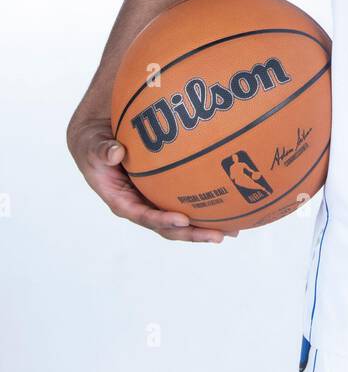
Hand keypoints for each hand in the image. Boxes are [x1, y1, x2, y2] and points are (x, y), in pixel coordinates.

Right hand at [67, 107, 238, 241]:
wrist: (97, 135)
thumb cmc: (92, 141)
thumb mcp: (91, 145)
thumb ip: (101, 150)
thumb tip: (115, 152)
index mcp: (121, 200)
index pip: (143, 215)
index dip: (161, 220)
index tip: (182, 220)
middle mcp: (140, 204)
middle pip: (168, 225)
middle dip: (193, 233)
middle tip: (218, 235)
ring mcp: (153, 198)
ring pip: (181, 217)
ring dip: (205, 225)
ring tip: (232, 228)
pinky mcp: (164, 189)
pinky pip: (185, 198)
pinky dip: (205, 202)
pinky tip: (229, 203)